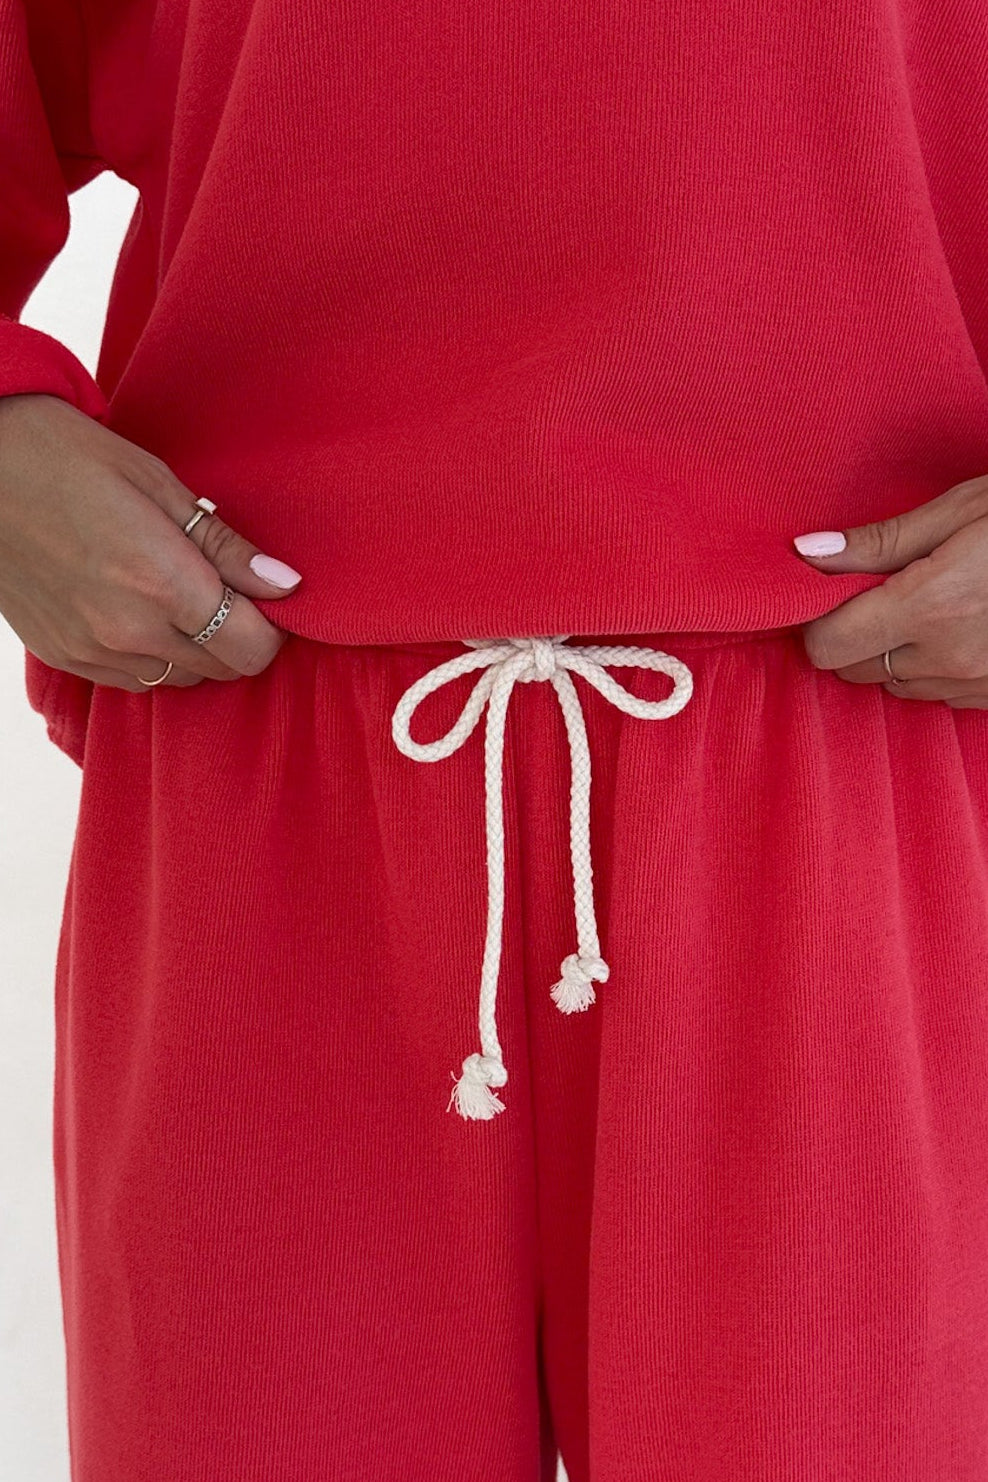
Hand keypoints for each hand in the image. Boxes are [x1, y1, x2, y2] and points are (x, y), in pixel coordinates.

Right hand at [0, 393, 301, 691]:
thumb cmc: (70, 457)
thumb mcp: (160, 486)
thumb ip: (226, 547)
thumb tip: (285, 585)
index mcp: (162, 583)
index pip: (253, 649)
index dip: (273, 628)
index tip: (268, 599)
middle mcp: (129, 631)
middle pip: (223, 670)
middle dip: (238, 637)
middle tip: (225, 590)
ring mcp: (91, 650)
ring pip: (179, 680)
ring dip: (195, 650)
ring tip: (177, 596)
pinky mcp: (63, 656)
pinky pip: (132, 680)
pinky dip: (150, 655)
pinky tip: (137, 609)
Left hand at [791, 475, 987, 707]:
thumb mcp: (962, 509)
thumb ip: (880, 542)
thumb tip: (806, 555)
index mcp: (931, 605)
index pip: (827, 645)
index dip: (818, 619)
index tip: (831, 591)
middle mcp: (950, 657)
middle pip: (854, 670)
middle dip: (852, 634)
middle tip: (879, 591)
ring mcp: (978, 683)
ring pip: (896, 685)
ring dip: (894, 652)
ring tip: (929, 604)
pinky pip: (940, 695)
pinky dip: (935, 667)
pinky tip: (962, 626)